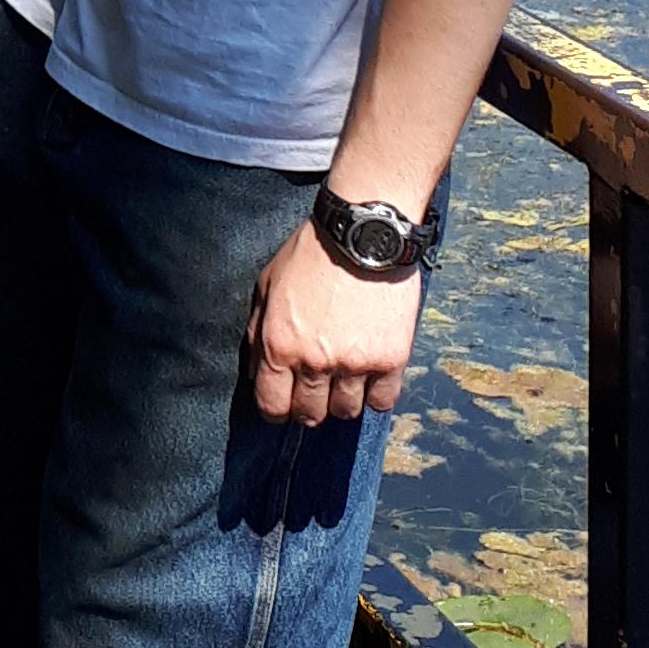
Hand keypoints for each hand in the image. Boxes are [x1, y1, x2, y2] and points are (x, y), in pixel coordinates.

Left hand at [247, 223, 421, 424]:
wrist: (364, 233)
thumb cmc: (312, 253)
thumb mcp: (268, 286)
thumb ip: (258, 332)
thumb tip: (257, 372)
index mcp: (279, 345)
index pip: (272, 406)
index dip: (276, 411)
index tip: (284, 405)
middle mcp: (314, 362)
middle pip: (310, 414)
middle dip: (309, 407)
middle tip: (316, 390)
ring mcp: (355, 364)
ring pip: (347, 411)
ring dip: (343, 400)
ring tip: (345, 379)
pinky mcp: (390, 359)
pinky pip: (383, 401)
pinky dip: (377, 395)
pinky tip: (371, 377)